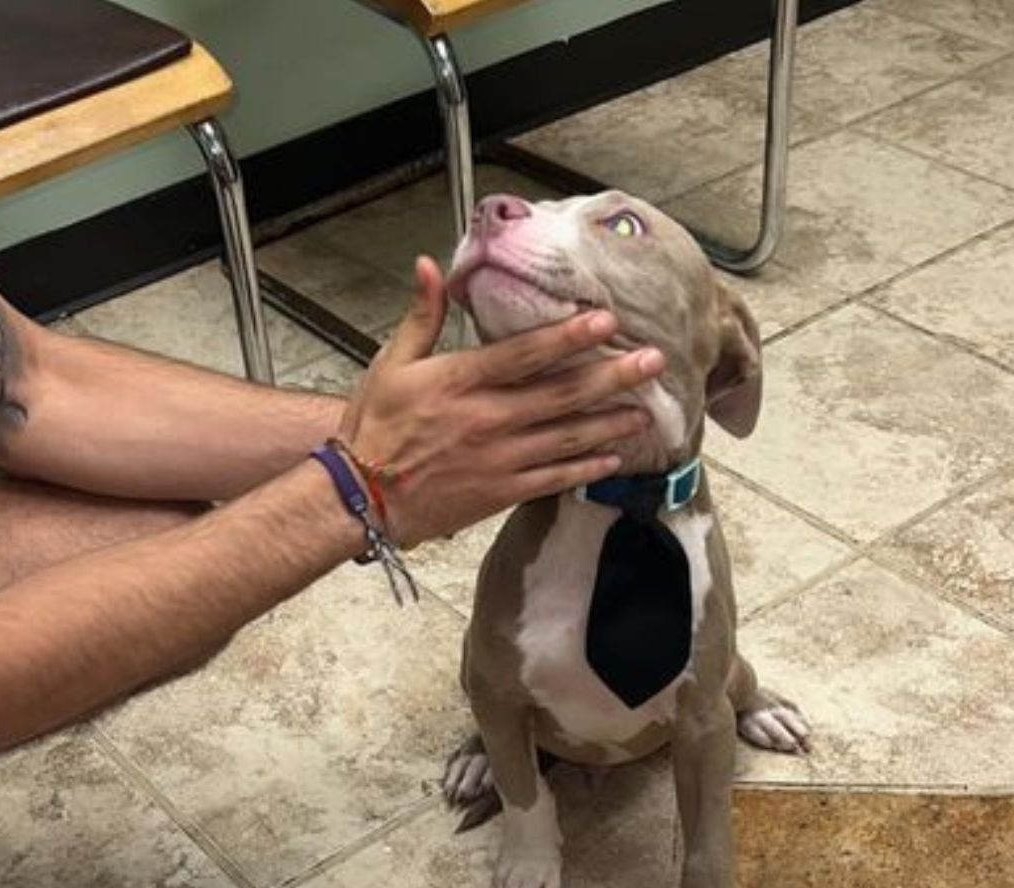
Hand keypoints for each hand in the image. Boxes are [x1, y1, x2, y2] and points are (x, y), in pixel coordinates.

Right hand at [338, 256, 663, 545]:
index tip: (605, 319)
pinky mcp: (501, 492)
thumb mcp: (391, 364)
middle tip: (652, 362)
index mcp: (461, 382)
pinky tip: (614, 458)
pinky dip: (585, 469)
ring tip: (646, 409)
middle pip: (561, 394)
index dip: (568, 336)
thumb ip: (421, 316)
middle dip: (611, 376)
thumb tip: (431, 264)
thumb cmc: (375, 428)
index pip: (525, 353)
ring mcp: (499, 459)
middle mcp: (487, 419)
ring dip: (610, 422)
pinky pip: (553, 479)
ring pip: (566, 437)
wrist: (361, 497)